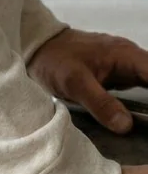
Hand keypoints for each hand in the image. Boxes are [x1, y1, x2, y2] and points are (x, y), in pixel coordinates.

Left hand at [27, 26, 147, 133]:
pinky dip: (145, 103)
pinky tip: (142, 121)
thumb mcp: (74, 82)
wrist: (36, 46)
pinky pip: (139, 89)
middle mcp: (129, 58)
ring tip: (145, 128)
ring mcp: (123, 67)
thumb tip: (126, 125)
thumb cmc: (54, 58)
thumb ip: (100, 102)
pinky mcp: (115, 76)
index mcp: (125, 54)